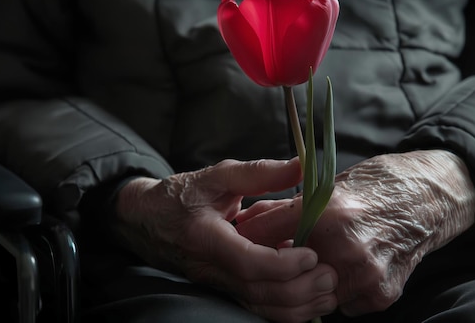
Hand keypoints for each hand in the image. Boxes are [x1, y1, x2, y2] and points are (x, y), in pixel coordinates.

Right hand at [112, 158, 337, 321]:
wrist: (145, 221)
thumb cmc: (180, 195)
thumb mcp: (215, 175)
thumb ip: (258, 172)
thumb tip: (302, 165)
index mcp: (207, 238)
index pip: (247, 262)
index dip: (283, 264)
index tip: (312, 254)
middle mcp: (212, 269)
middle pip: (260, 293)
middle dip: (300, 289)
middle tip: (330, 273)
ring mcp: (218, 284)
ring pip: (261, 308)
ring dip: (299, 306)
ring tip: (327, 288)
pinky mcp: (225, 290)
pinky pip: (258, 308)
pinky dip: (287, 309)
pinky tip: (309, 295)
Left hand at [236, 150, 474, 315]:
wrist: (430, 198)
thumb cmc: (378, 185)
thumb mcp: (330, 186)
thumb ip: (287, 207)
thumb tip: (248, 221)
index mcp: (329, 211)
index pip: (267, 232)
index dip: (252, 235)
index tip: (244, 239)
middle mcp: (347, 244)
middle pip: (288, 270)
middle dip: (283, 262)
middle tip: (288, 252)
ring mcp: (366, 273)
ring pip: (315, 291)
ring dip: (313, 279)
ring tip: (326, 257)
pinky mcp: (382, 293)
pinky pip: (345, 304)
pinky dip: (342, 290)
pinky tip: (352, 267)